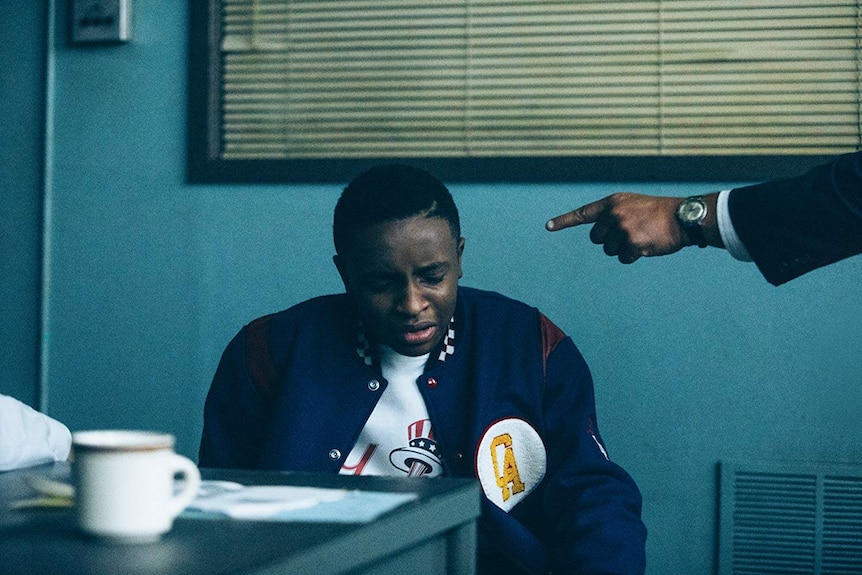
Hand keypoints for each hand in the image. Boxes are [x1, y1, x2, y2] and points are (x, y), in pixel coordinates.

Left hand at [545, 193, 686, 263]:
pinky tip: (646, 246)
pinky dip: (633, 256)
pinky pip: (623, 258)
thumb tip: (598, 235)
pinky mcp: (632, 243)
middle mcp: (614, 214)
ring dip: (623, 249)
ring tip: (641, 236)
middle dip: (610, 241)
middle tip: (630, 233)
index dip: (564, 221)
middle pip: (597, 239)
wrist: (682, 217)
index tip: (548, 226)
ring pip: (609, 251)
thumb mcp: (631, 205)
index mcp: (612, 203)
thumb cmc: (658, 213)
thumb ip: (613, 215)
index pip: (583, 214)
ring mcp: (622, 229)